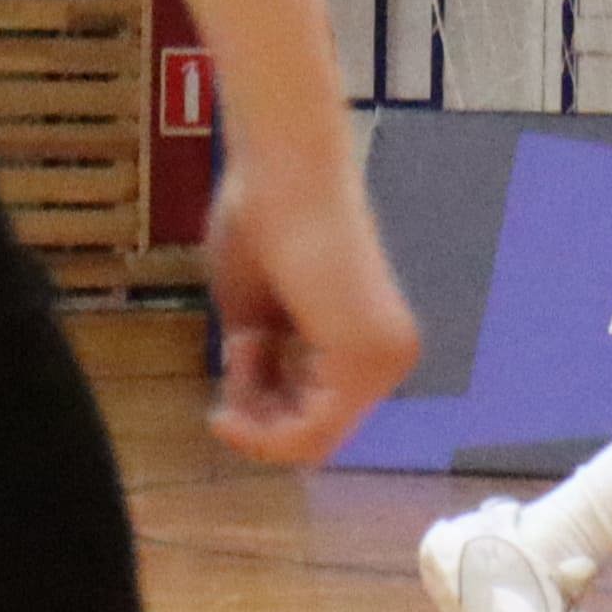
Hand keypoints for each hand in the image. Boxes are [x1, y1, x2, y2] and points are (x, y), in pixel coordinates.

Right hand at [204, 148, 419, 467]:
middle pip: (315, 435)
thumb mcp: (253, 318)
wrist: (281, 171)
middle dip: (259, 422)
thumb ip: (261, 369)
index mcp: (371, 342)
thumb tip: (249, 415)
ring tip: (236, 355)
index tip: (219, 411)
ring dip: (258, 415)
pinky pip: (311, 434)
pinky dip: (265, 424)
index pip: (320, 418)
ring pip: (311, 440)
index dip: (264, 425)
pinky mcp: (364, 362)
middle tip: (223, 390)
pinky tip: (235, 389)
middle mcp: (392, 358)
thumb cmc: (263, 224)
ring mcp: (384, 362)